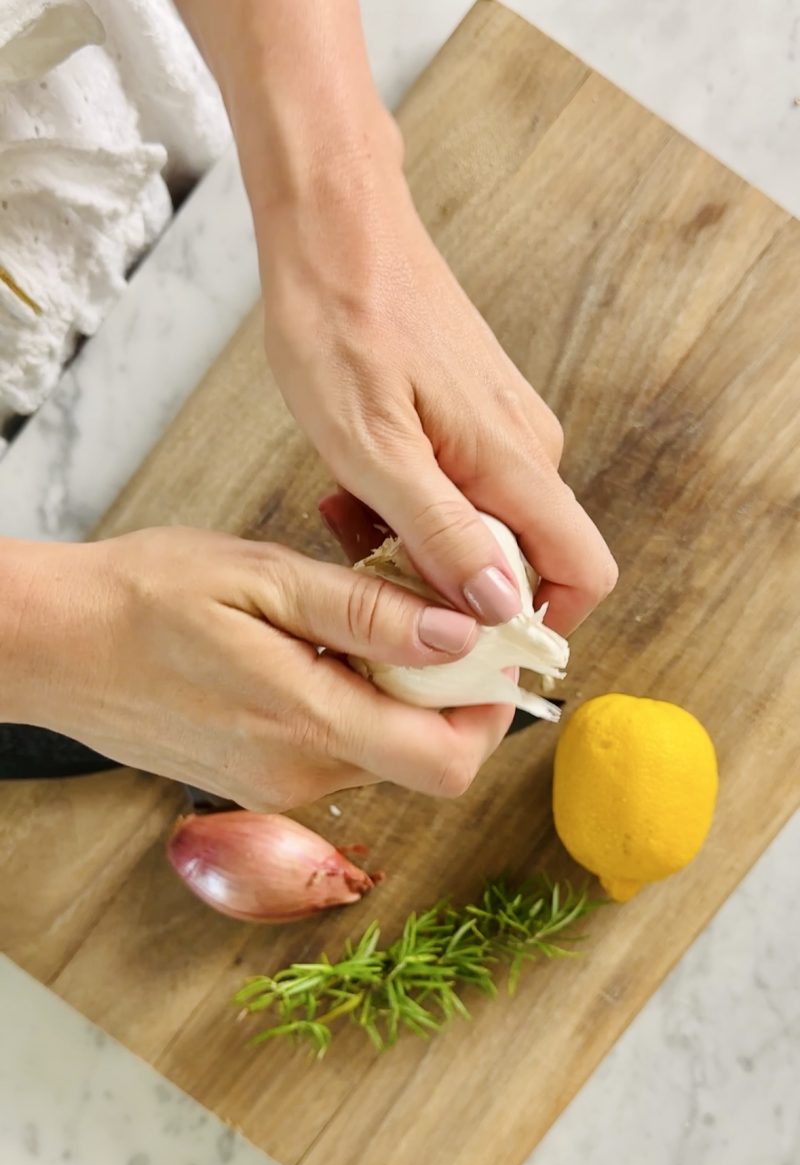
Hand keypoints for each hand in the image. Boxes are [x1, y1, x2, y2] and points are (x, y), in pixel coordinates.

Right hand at [5, 530, 511, 807]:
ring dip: (399, 697)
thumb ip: (365, 612)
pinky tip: (320, 652)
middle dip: (450, 699)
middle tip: (430, 622)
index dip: (489, 711)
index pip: (447, 760)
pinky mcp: (256, 783)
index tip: (487, 650)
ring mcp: (275, 790)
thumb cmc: (144, 597)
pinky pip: (337, 753)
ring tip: (362, 625)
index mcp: (306, 726)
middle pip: (424, 760)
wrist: (54, 644)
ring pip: (382, 755)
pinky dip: (354, 706)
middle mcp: (298, 778)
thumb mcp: (261, 578)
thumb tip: (460, 633)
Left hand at [257, 152, 617, 635]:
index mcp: (513, 462)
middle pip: (526, 560)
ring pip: (485, 527)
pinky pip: (461, 488)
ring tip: (349, 512)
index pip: (583, 572)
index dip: (536, 622)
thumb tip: (499, 604)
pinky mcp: (474, 414)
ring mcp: (503, 428)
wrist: (336, 225)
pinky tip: (356, 482)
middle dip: (453, 584)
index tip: (464, 635)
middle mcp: (527, 449)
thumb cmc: (342, 322)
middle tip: (372, 559)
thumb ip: (439, 531)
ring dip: (421, 543)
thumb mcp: (372, 447)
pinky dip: (412, 503)